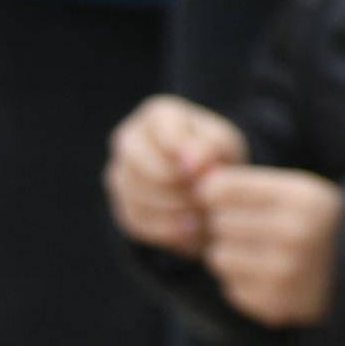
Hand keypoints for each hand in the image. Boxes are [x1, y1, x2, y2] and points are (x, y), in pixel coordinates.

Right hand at [105, 92, 245, 252]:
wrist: (212, 186)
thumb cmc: (219, 156)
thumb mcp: (225, 145)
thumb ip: (210, 148)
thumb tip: (191, 164)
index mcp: (158, 115)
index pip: (162, 135)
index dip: (184, 157)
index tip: (205, 172)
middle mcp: (129, 140)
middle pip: (141, 167)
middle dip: (177, 186)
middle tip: (205, 197)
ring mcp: (119, 174)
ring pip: (137, 196)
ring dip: (174, 210)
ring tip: (205, 214)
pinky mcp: (122, 206)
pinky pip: (137, 222)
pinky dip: (167, 230)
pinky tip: (193, 230)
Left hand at [196, 162, 341, 325]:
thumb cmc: (321, 225)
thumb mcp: (300, 192)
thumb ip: (247, 184)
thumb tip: (194, 184)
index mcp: (303, 198)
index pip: (220, 188)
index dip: (218, 194)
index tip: (232, 200)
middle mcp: (296, 234)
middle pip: (217, 222)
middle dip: (229, 226)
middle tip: (256, 230)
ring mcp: (286, 273)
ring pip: (218, 257)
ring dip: (232, 255)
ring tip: (262, 254)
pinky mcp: (276, 305)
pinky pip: (230, 288)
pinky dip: (244, 283)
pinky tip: (272, 277)